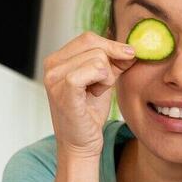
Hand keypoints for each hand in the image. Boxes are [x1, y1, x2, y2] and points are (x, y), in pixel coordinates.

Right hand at [41, 32, 134, 157]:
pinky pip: (94, 70)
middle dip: (110, 62)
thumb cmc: (89, 113)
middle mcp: (51, 65)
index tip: (128, 57)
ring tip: (96, 92)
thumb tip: (130, 48)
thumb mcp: (102, 80)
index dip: (112, 45)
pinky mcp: (64, 89)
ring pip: (97, 58)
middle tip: (104, 84)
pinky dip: (103, 81)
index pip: (89, 37)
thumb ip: (112, 61)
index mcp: (57, 59)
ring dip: (106, 77)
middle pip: (94, 44)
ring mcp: (55, 77)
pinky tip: (96, 94)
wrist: (82, 143)